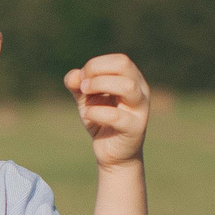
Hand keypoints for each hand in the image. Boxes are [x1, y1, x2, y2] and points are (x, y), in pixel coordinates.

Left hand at [64, 54, 150, 171]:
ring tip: (85, 98)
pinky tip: (87, 114)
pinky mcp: (135, 128)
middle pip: (124, 64)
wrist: (113, 154)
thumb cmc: (102, 122)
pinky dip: (97, 112)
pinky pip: (117, 116)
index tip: (81, 79)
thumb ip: (78, 86)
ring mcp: (140, 109)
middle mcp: (140, 90)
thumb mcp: (87, 100)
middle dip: (97, 71)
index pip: (119, 60)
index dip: (96, 65)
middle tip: (83, 87)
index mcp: (132, 79)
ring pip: (127, 86)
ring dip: (100, 86)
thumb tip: (74, 75)